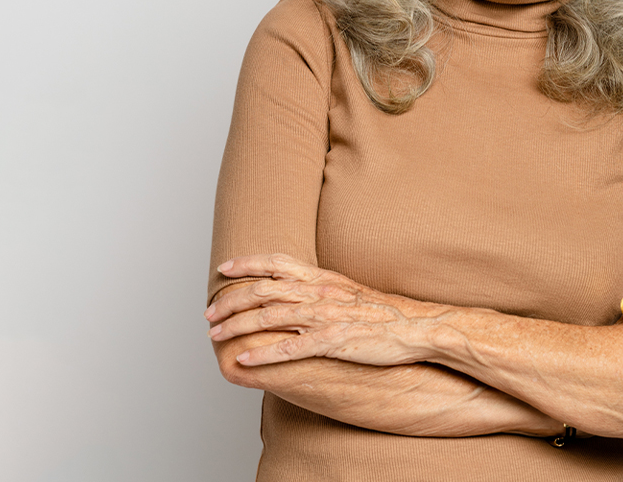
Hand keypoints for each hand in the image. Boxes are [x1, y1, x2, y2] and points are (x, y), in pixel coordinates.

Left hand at [206, 253, 444, 367]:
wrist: (413, 326)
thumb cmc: (381, 312)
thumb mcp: (346, 290)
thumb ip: (318, 288)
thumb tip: (293, 290)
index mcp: (322, 277)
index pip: (277, 263)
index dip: (247, 263)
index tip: (224, 269)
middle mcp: (320, 292)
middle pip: (264, 291)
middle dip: (231, 302)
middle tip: (209, 314)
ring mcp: (325, 316)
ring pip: (270, 317)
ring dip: (238, 327)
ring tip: (216, 337)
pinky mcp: (333, 342)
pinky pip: (291, 348)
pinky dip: (264, 354)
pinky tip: (246, 360)